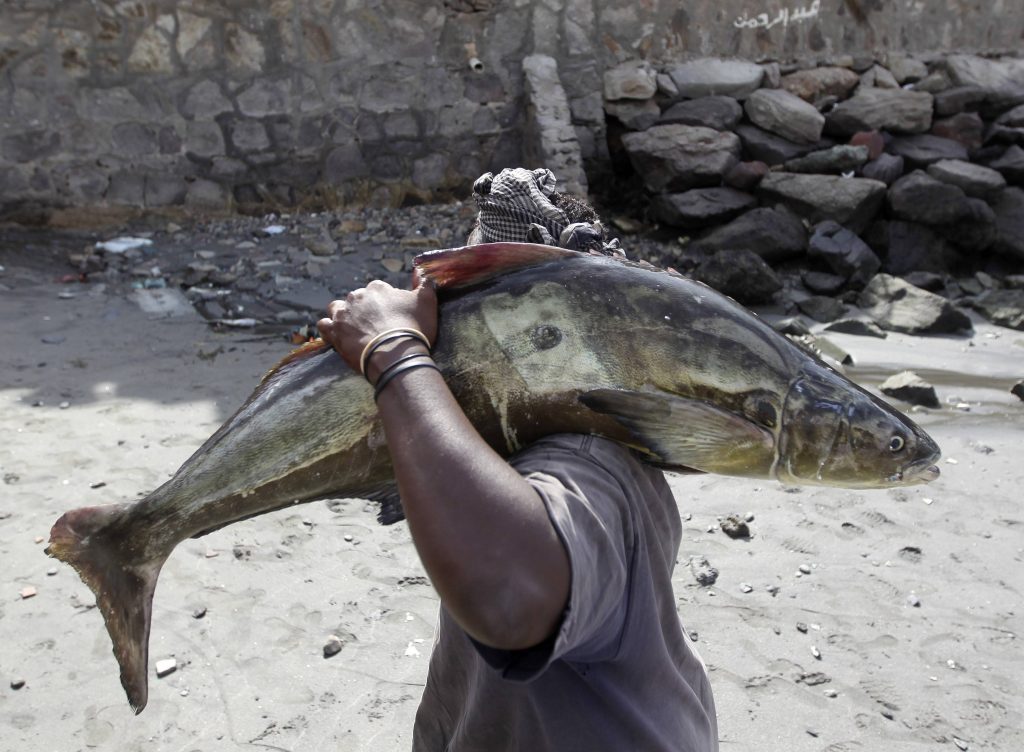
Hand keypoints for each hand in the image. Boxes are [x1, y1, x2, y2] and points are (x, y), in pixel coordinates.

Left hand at [318, 279, 437, 375]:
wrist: (396, 356)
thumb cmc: (413, 328)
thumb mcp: (427, 302)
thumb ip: (424, 284)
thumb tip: (421, 271)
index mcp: (377, 288)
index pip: (378, 290)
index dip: (385, 304)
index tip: (392, 317)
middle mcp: (357, 296)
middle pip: (358, 300)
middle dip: (365, 311)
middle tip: (377, 328)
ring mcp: (343, 314)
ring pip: (337, 309)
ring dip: (343, 316)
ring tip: (354, 329)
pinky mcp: (334, 332)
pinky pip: (324, 326)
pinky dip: (329, 329)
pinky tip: (336, 336)